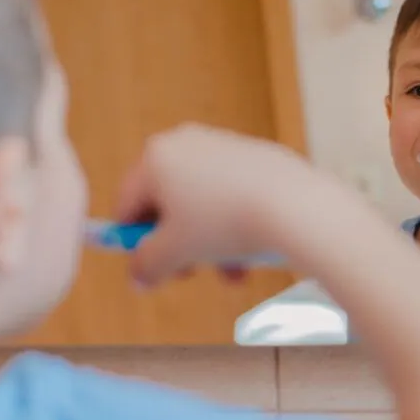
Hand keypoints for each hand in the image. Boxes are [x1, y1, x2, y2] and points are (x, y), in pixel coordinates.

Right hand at [113, 123, 327, 287]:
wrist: (293, 205)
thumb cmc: (225, 224)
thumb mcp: (175, 254)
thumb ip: (147, 265)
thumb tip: (139, 277)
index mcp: (155, 157)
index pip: (127, 204)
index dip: (132, 242)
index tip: (147, 268)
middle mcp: (185, 142)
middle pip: (168, 204)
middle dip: (179, 246)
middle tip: (191, 273)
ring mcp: (223, 146)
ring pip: (204, 206)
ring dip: (211, 245)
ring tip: (232, 274)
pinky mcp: (255, 156)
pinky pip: (232, 196)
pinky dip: (236, 226)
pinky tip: (253, 252)